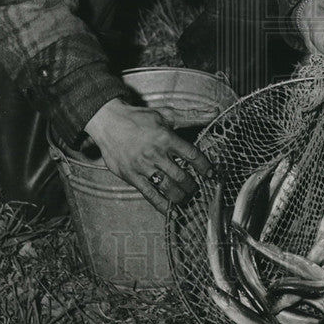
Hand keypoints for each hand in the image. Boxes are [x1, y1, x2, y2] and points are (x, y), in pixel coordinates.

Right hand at [84, 98, 213, 212]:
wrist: (109, 123)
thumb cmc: (139, 118)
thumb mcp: (166, 114)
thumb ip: (191, 116)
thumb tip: (214, 112)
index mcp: (166, 138)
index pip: (192, 155)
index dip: (204, 166)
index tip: (211, 174)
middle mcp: (156, 154)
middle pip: (181, 176)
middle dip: (192, 185)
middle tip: (197, 188)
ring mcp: (143, 167)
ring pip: (167, 187)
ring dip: (181, 196)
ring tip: (187, 198)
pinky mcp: (131, 176)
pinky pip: (149, 195)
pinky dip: (161, 205)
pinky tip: (170, 210)